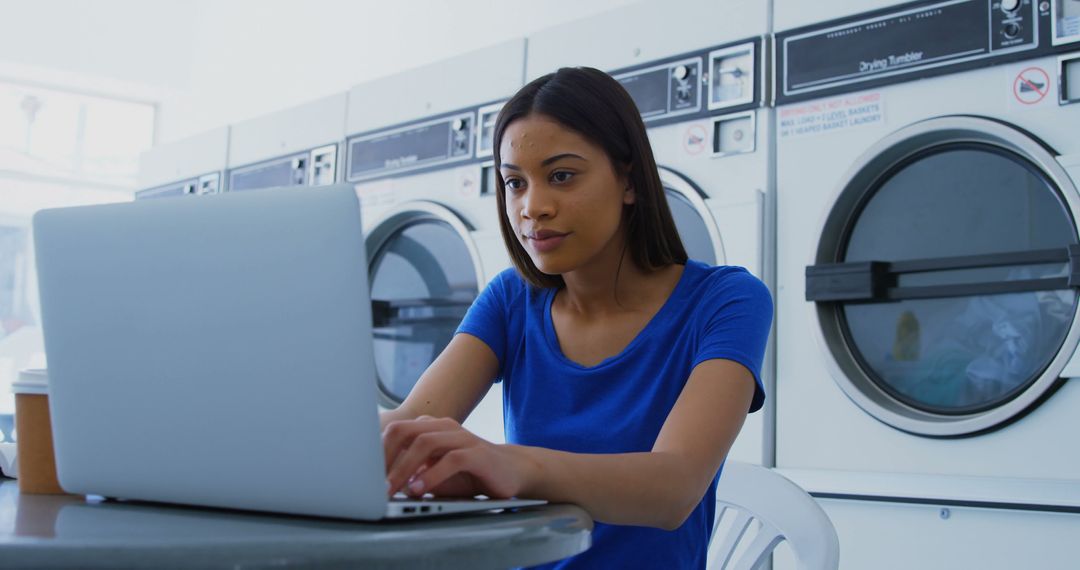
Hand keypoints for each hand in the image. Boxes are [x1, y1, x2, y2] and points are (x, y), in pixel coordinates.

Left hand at [382, 416, 531, 498]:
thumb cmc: (469, 473)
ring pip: (425, 444)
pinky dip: (431, 475)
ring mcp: (462, 437)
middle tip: (372, 483)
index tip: (363, 475)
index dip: (377, 452)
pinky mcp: (478, 453)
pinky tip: (419, 489)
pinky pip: (451, 459)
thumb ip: (411, 472)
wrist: (511, 472)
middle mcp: (444, 427)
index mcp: (431, 428)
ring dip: (404, 468)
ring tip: (392, 489)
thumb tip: (379, 483)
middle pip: (405, 432)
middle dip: (385, 457)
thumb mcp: (435, 472)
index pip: (396, 431)